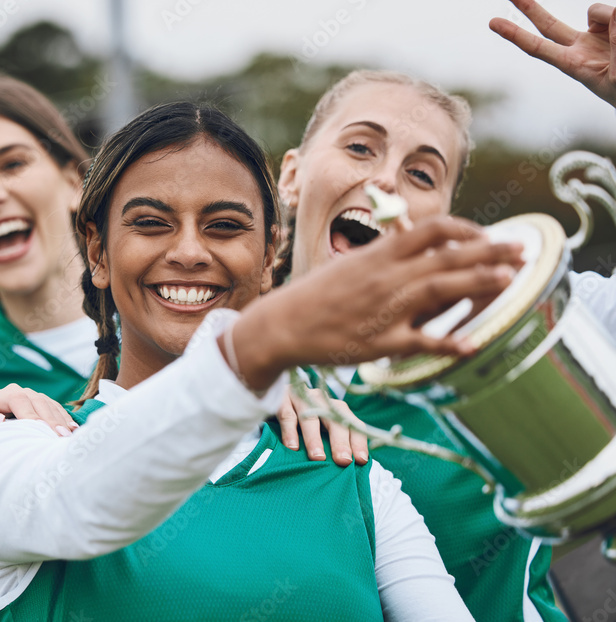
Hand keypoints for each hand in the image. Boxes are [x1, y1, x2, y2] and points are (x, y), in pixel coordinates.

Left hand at [0, 384, 78, 449]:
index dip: (30, 413)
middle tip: (60, 437)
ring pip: (48, 403)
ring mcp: (27, 397)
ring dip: (60, 419)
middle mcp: (12, 393)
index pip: (16, 398)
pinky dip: (64, 418)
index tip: (40, 429)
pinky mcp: (38, 406)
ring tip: (69, 436)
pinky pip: (55, 408)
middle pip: (36, 400)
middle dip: (50, 419)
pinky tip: (72, 430)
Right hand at [227, 216, 523, 389]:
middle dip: (490, 249)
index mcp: (380, 255)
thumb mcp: (351, 264)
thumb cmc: (317, 295)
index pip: (432, 229)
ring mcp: (386, 308)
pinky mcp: (381, 341)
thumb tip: (411, 243)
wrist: (284, 324)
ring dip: (479, 282)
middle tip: (522, 250)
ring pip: (441, 289)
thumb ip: (384, 255)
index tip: (486, 234)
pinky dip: (448, 342)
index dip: (466, 229)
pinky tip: (472, 343)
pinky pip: (420, 341)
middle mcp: (387, 276)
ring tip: (511, 279)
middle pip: (448, 254)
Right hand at [276, 384, 368, 465]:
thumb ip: (333, 440)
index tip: (360, 460)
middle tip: (343, 460)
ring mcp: (300, 397)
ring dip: (315, 439)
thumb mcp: (320, 426)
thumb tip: (349, 464)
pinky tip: (292, 447)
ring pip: (310, 418)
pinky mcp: (281, 398)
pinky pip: (287, 416)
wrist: (270, 393)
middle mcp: (321, 400)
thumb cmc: (300, 418)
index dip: (358, 441)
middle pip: (334, 419)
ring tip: (318, 458)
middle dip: (340, 441)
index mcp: (335, 407)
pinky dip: (290, 432)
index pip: (352, 423)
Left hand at [490, 0, 615, 106]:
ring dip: (614, 24)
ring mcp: (596, 35)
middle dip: (530, 8)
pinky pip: (614, 10)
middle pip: (548, 24)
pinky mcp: (613, 24)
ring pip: (597, 10)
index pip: (538, 47)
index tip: (493, 23)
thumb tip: (611, 13)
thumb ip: (614, 43)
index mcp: (572, 64)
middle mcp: (580, 47)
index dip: (515, 35)